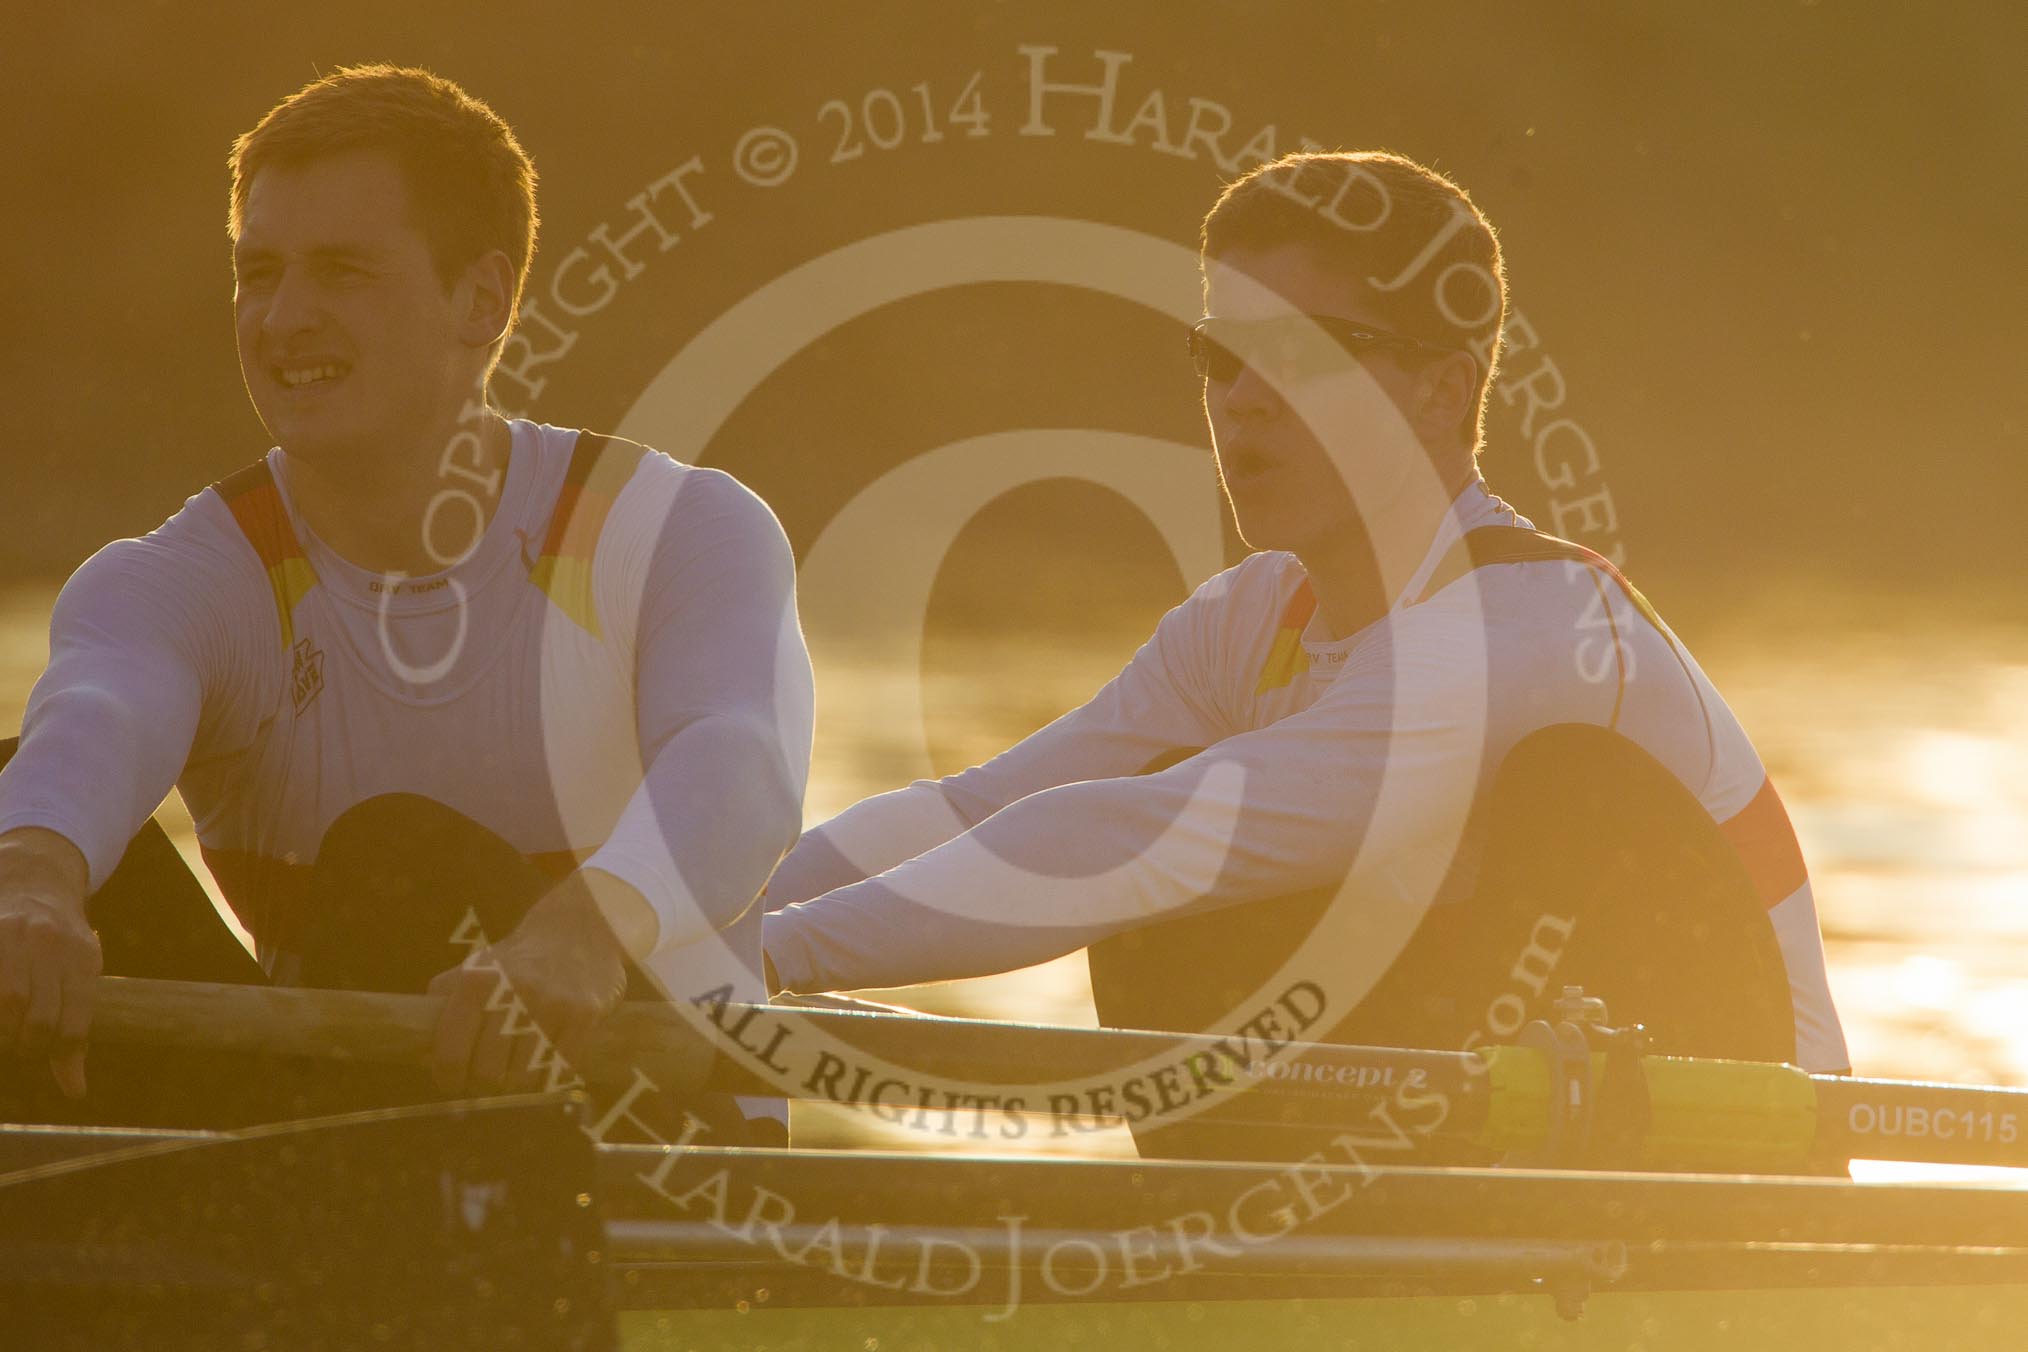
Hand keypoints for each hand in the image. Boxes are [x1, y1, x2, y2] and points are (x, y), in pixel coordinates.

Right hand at [0, 829, 99, 1097]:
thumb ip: (74, 1034)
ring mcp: (12, 937)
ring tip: (8, 1032)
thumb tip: (75, 1092)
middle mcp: (49, 944)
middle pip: (37, 1015)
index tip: (45, 1056)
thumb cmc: (62, 947)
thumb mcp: (81, 977)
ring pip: (7, 1000)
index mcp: (81, 957)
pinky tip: (1, 1012)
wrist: (34, 884)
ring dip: (6, 1029)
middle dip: (28, 1043)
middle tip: (21, 1048)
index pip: (73, 1020)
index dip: (59, 1052)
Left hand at [426, 871, 634, 1094]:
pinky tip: (545, 1066)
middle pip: (488, 1072)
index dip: (449, 1079)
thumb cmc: (519, 956)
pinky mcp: (585, 1015)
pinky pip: (561, 1068)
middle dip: (484, 1085)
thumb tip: (418, 1039)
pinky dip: (550, 1076)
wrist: (579, 928)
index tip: (452, 1084)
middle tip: (487, 1081)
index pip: (452, 1053)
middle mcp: (513, 992)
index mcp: (478, 982)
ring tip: (515, 1076)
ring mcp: (552, 1005)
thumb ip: (444, 996)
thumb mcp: (476, 965)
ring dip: (517, 1085)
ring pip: (524, 1078)